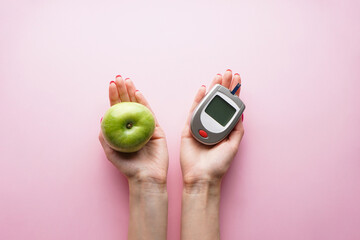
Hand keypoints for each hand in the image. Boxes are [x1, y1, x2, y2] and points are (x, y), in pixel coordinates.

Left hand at [99, 75, 168, 184]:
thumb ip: (104, 136)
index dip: (114, 96)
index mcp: (123, 130)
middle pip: (128, 104)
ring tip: (127, 81)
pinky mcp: (156, 129)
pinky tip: (138, 93)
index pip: (117, 109)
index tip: (111, 85)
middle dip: (123, 90)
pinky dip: (144, 102)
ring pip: (138, 105)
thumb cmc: (128, 166)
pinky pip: (149, 113)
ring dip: (132, 92)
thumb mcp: (110, 151)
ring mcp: (145, 126)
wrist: (146, 176)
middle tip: (119, 78)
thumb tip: (102, 117)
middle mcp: (134, 126)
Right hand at [180, 70, 243, 185]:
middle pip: (218, 101)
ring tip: (219, 76)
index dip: (233, 93)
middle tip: (229, 72)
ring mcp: (200, 125)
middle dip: (224, 86)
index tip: (237, 81)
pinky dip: (198, 99)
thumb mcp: (233, 146)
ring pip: (206, 102)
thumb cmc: (218, 164)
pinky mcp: (188, 127)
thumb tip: (240, 114)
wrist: (202, 176)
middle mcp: (212, 124)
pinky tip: (203, 88)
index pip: (229, 107)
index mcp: (223, 128)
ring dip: (213, 89)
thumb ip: (236, 130)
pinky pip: (193, 110)